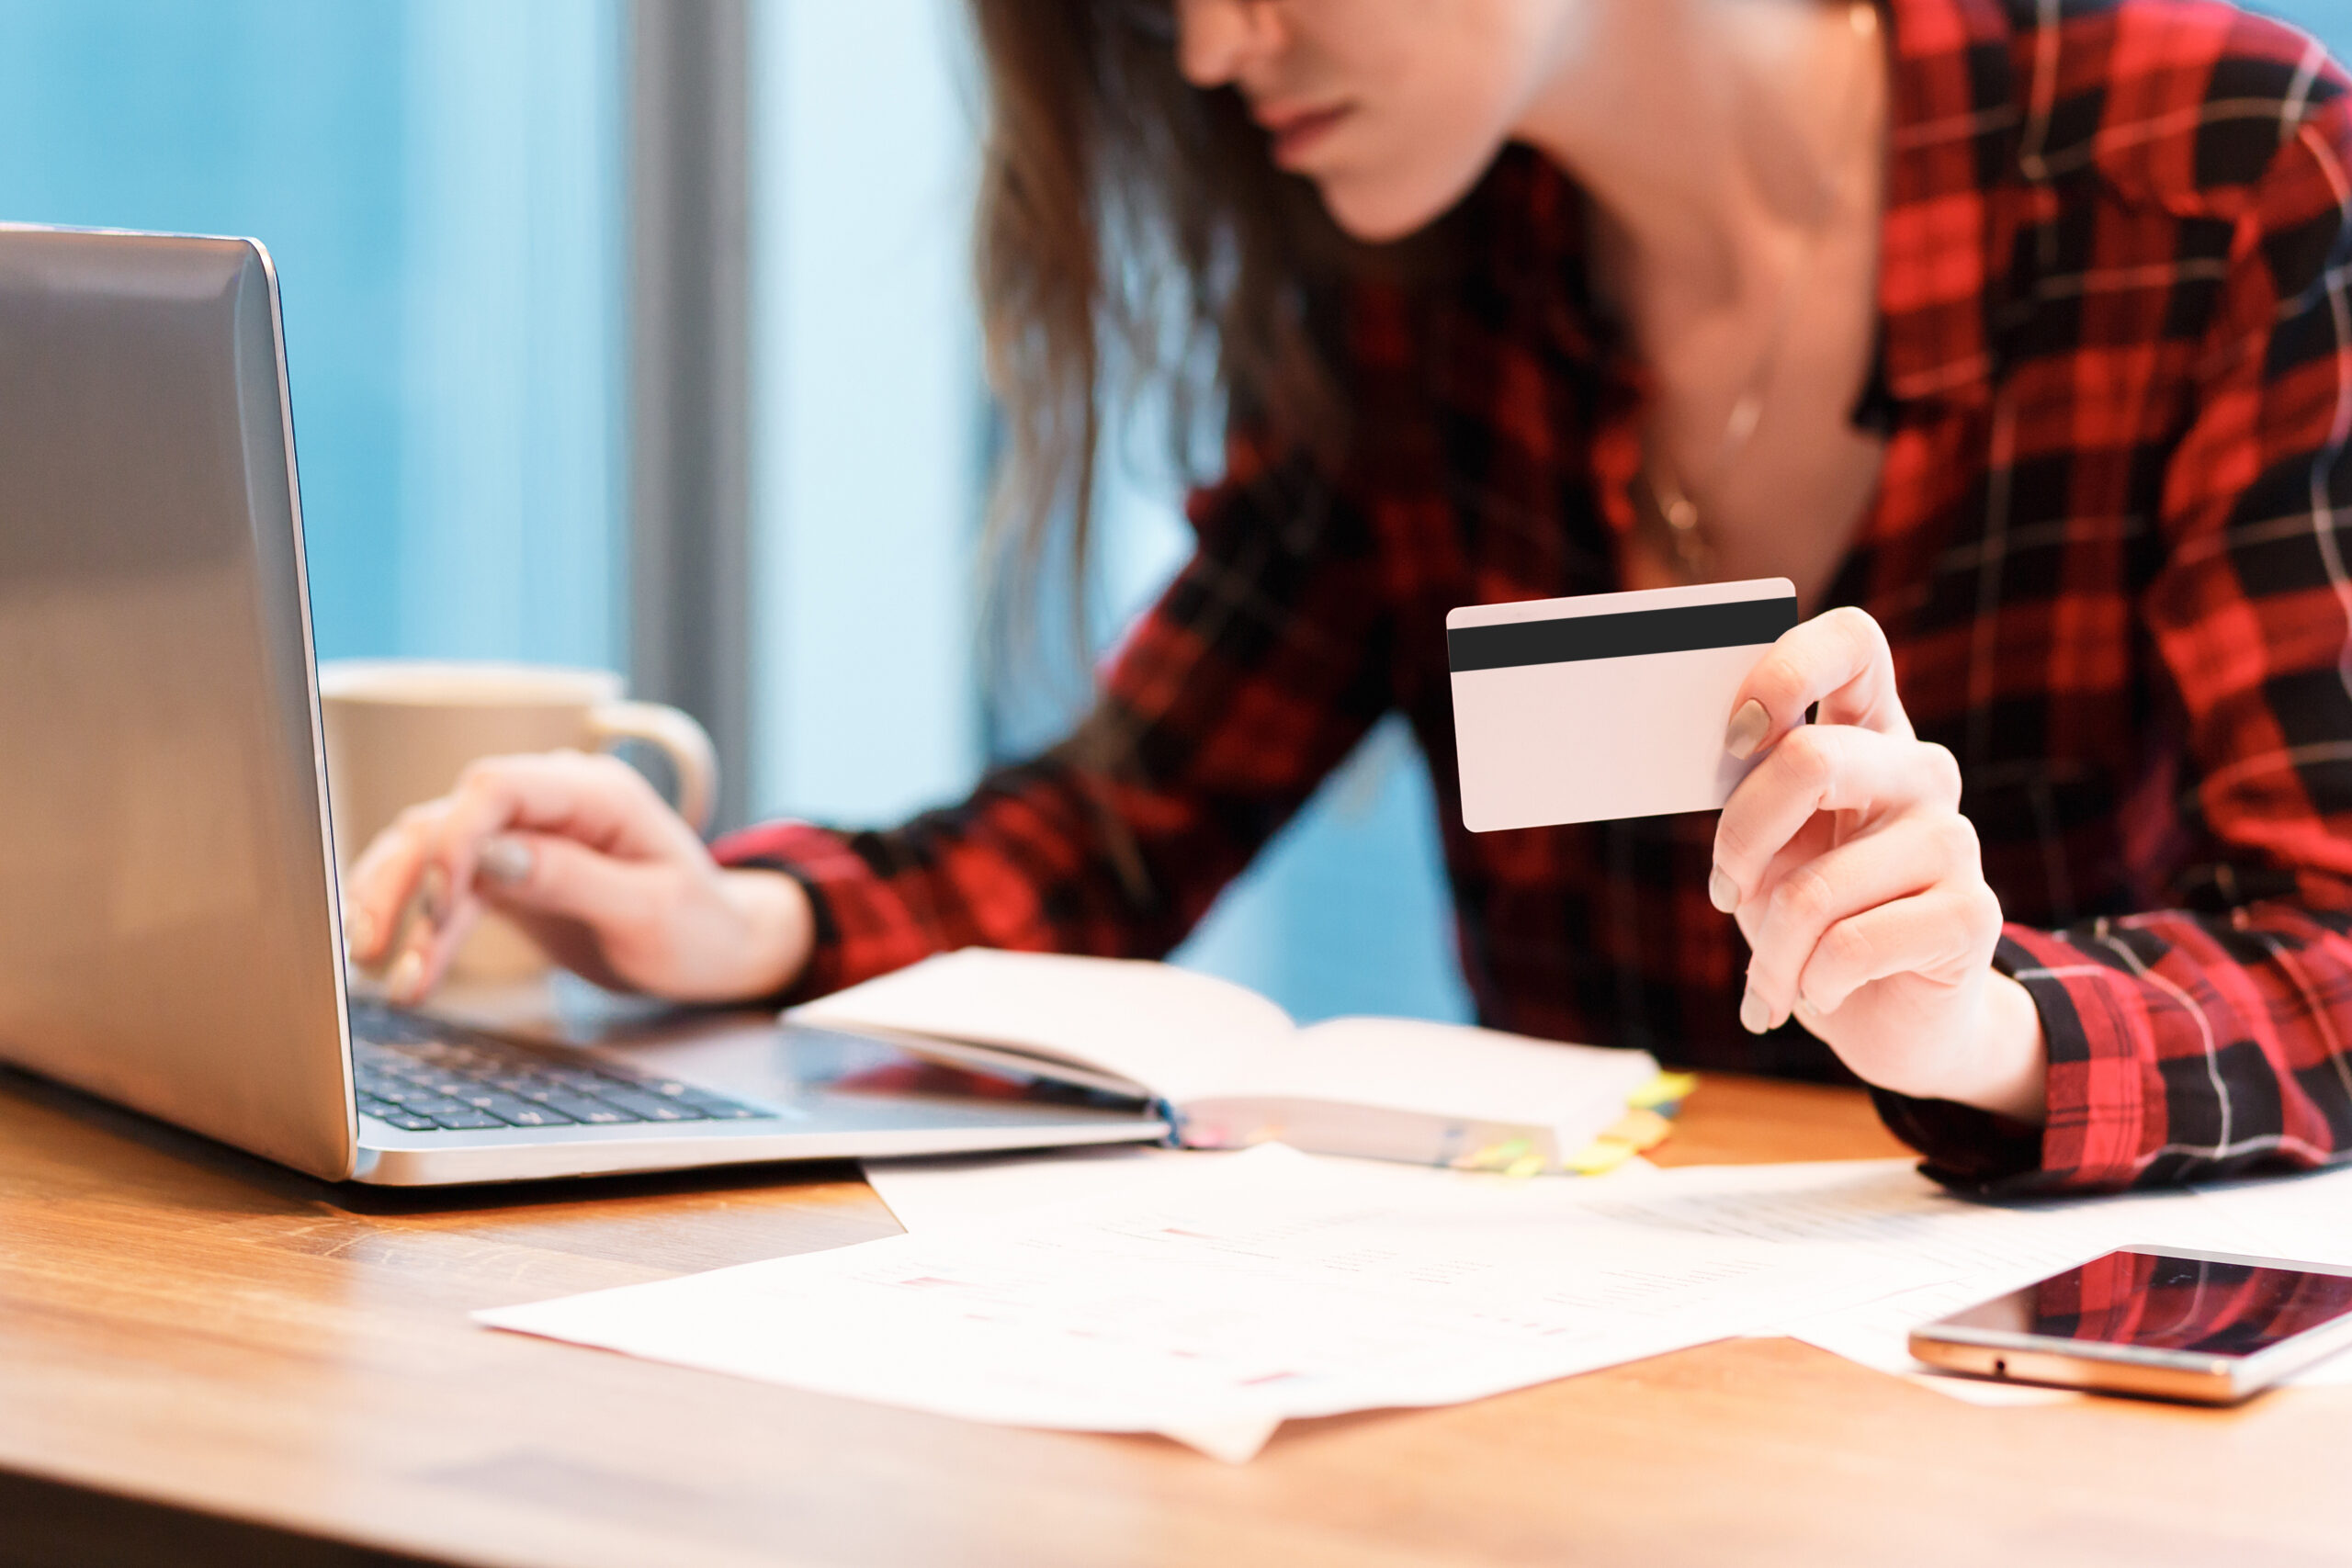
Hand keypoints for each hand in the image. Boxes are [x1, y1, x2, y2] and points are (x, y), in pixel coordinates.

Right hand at [341, 750, 813, 1006]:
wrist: (717, 951)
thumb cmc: (700, 928)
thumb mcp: (648, 911)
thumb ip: (571, 878)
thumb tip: (491, 857)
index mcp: (595, 793)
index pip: (497, 786)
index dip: (455, 837)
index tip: (438, 902)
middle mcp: (552, 803)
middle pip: (450, 818)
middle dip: (403, 877)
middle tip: (369, 943)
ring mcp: (528, 836)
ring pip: (435, 853)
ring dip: (397, 905)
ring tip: (368, 964)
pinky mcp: (511, 874)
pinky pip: (451, 892)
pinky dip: (424, 933)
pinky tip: (408, 979)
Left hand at [1708, 607, 2046, 1122]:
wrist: (1888, 1019)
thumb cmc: (1810, 919)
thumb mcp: (1765, 847)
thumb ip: (1747, 789)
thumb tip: (1707, 742)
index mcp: (1867, 731)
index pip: (1852, 641)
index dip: (1785, 672)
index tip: (1734, 738)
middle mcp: (1920, 771)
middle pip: (1813, 760)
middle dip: (1740, 841)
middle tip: (1725, 891)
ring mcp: (1955, 838)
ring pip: (1815, 888)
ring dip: (1769, 953)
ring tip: (1772, 980)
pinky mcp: (1973, 914)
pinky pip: (1848, 946)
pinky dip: (1809, 985)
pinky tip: (1819, 995)